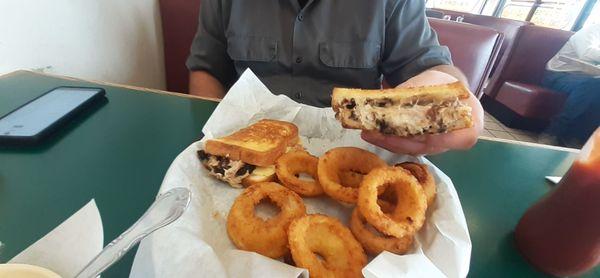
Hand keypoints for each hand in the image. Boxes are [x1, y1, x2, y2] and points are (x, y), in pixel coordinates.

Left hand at [361, 70, 483, 154]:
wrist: (445, 88)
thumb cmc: (443, 84)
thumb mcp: (434, 81)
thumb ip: (418, 91)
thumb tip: (392, 98)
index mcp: (470, 123)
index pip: (455, 138)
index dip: (432, 138)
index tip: (409, 133)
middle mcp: (456, 141)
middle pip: (426, 146)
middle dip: (397, 141)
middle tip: (373, 132)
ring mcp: (439, 147)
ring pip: (414, 149)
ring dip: (388, 143)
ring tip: (368, 133)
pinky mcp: (425, 147)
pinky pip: (408, 147)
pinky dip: (390, 141)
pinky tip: (372, 134)